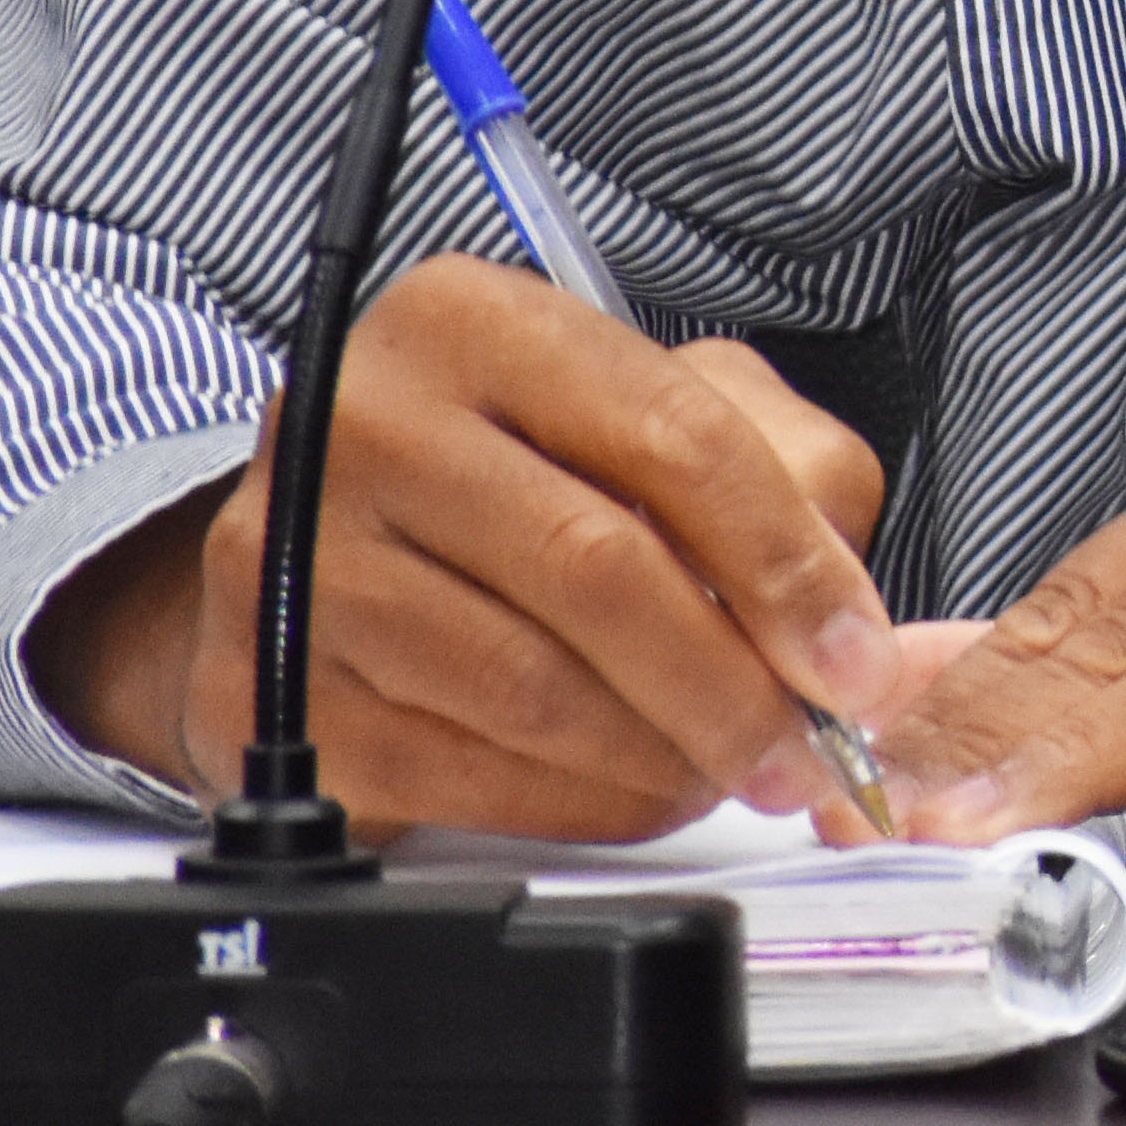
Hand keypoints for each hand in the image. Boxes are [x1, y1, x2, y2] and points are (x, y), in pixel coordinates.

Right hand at [31, 256, 902, 838]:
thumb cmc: (517, 465)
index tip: (852, 660)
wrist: (319, 537)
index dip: (784, 565)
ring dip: (660, 755)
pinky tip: (630, 789)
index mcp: (475, 323)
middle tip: (805, 749)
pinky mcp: (273, 692)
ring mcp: (298, 562)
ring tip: (726, 770)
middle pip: (597, 571)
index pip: (673, 439)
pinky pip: (460, 772)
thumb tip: (845, 625)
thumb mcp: (664, 406)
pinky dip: (576, 802)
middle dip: (730, 684)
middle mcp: (365, 425)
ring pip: (530, 689)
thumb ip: (784, 477)